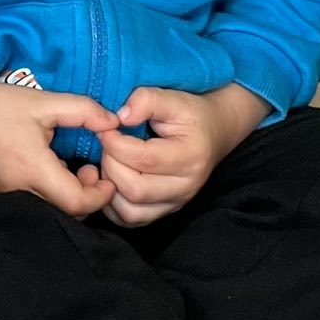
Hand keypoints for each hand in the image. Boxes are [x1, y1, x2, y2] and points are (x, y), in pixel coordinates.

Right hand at [0, 55, 117, 219]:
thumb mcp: (46, 101)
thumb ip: (85, 111)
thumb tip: (115, 124)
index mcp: (32, 169)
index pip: (77, 203)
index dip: (100, 194)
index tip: (106, 175)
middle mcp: (17, 191)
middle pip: (66, 215)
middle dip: (86, 197)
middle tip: (89, 170)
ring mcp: (3, 197)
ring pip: (48, 213)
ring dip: (67, 199)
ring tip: (69, 169)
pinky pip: (30, 207)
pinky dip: (47, 197)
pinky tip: (47, 172)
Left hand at [95, 83, 266, 227]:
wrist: (213, 132)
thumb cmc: (190, 115)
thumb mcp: (172, 98)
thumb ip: (146, 100)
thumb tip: (120, 117)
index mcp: (190, 157)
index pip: (144, 159)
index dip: (115, 144)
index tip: (106, 129)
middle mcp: (186, 187)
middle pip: (135, 189)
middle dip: (111, 165)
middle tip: (106, 145)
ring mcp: (176, 203)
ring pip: (130, 212)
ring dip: (110, 187)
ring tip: (110, 162)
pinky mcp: (164, 211)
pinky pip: (130, 220)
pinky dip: (113, 204)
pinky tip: (111, 180)